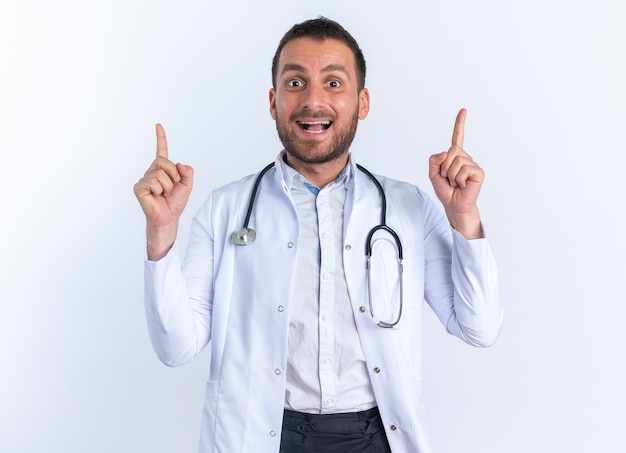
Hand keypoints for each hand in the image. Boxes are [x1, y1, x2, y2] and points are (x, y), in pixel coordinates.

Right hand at [133, 124, 193, 258]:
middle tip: (172, 187)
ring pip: (160, 173)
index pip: (161, 151)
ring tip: (164, 194)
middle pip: (163, 161)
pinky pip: (153, 181)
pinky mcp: (139, 187)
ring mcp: (144, 179)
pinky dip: (160, 190)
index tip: (158, 125)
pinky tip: (156, 196)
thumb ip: (187, 172)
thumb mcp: (187, 185)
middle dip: (173, 174)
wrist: (168, 218)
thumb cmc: (175, 203)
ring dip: (168, 186)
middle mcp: (152, 172)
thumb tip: (179, 165)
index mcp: (163, 170)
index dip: (160, 138)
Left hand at [428, 109, 483, 238]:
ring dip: (450, 175)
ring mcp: (472, 164)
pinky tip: (463, 185)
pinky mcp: (478, 172)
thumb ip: (434, 160)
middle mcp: (465, 158)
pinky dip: (458, 179)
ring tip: (455, 183)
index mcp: (454, 156)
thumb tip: (445, 152)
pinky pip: (463, 169)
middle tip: (448, 178)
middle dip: (444, 167)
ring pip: (456, 161)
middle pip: (451, 151)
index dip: (460, 124)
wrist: (453, 205)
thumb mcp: (433, 174)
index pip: (457, 137)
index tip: (463, 110)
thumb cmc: (445, 190)